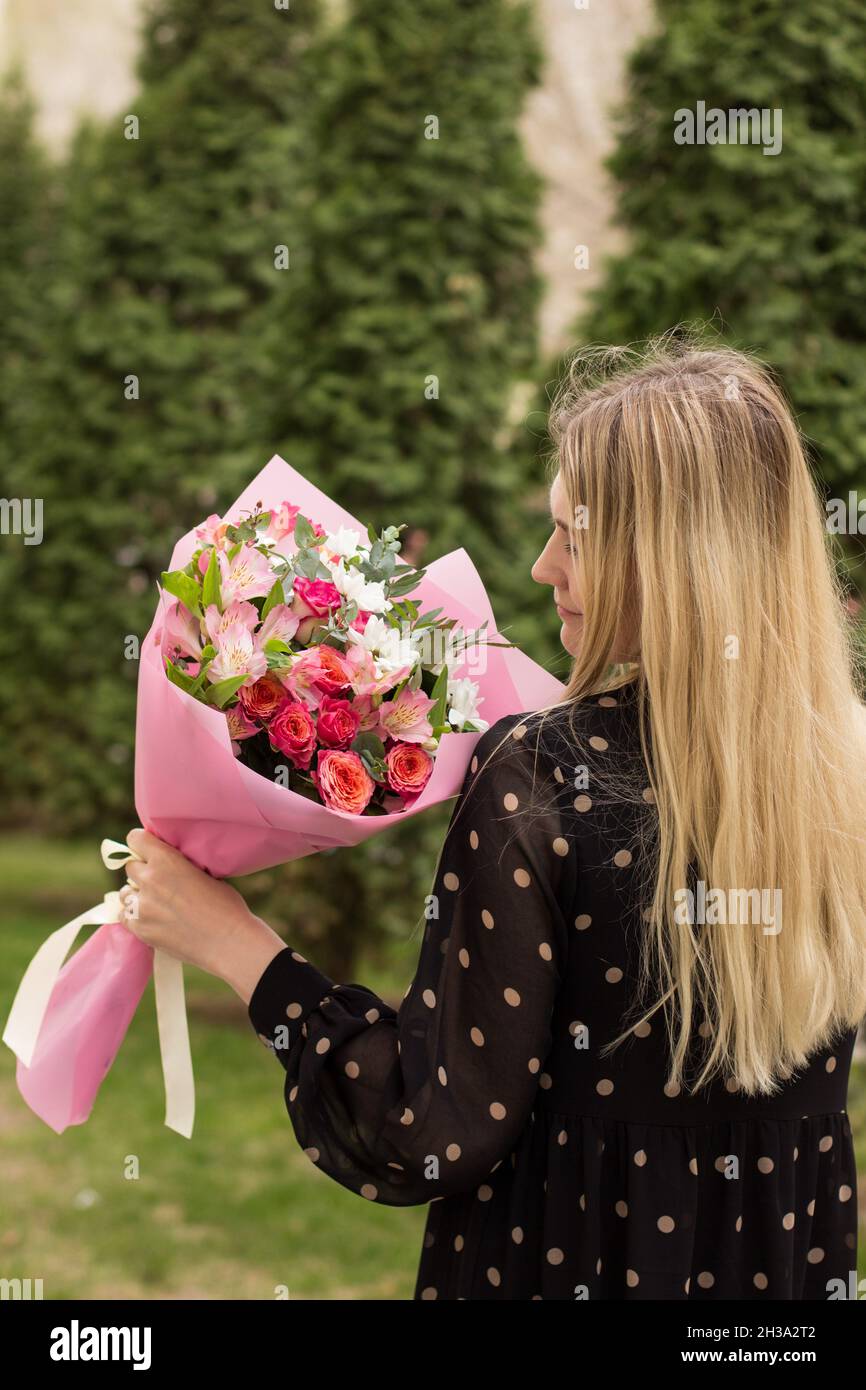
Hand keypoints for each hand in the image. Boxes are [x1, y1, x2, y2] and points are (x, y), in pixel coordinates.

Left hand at [118, 829, 286, 1003]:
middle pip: (130, 867)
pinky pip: (125, 916)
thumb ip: (180, 867)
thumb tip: (170, 866)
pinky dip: (135, 916)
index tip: (148, 850)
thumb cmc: (225, 906)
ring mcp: (142, 906)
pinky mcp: (140, 929)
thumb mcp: (205, 874)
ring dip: (136, 894)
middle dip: (142, 871)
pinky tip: (151, 919)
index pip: (136, 838)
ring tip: (154, 903)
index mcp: (166, 860)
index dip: (141, 843)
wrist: (228, 942)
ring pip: (125, 893)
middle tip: (158, 881)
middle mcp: (149, 880)